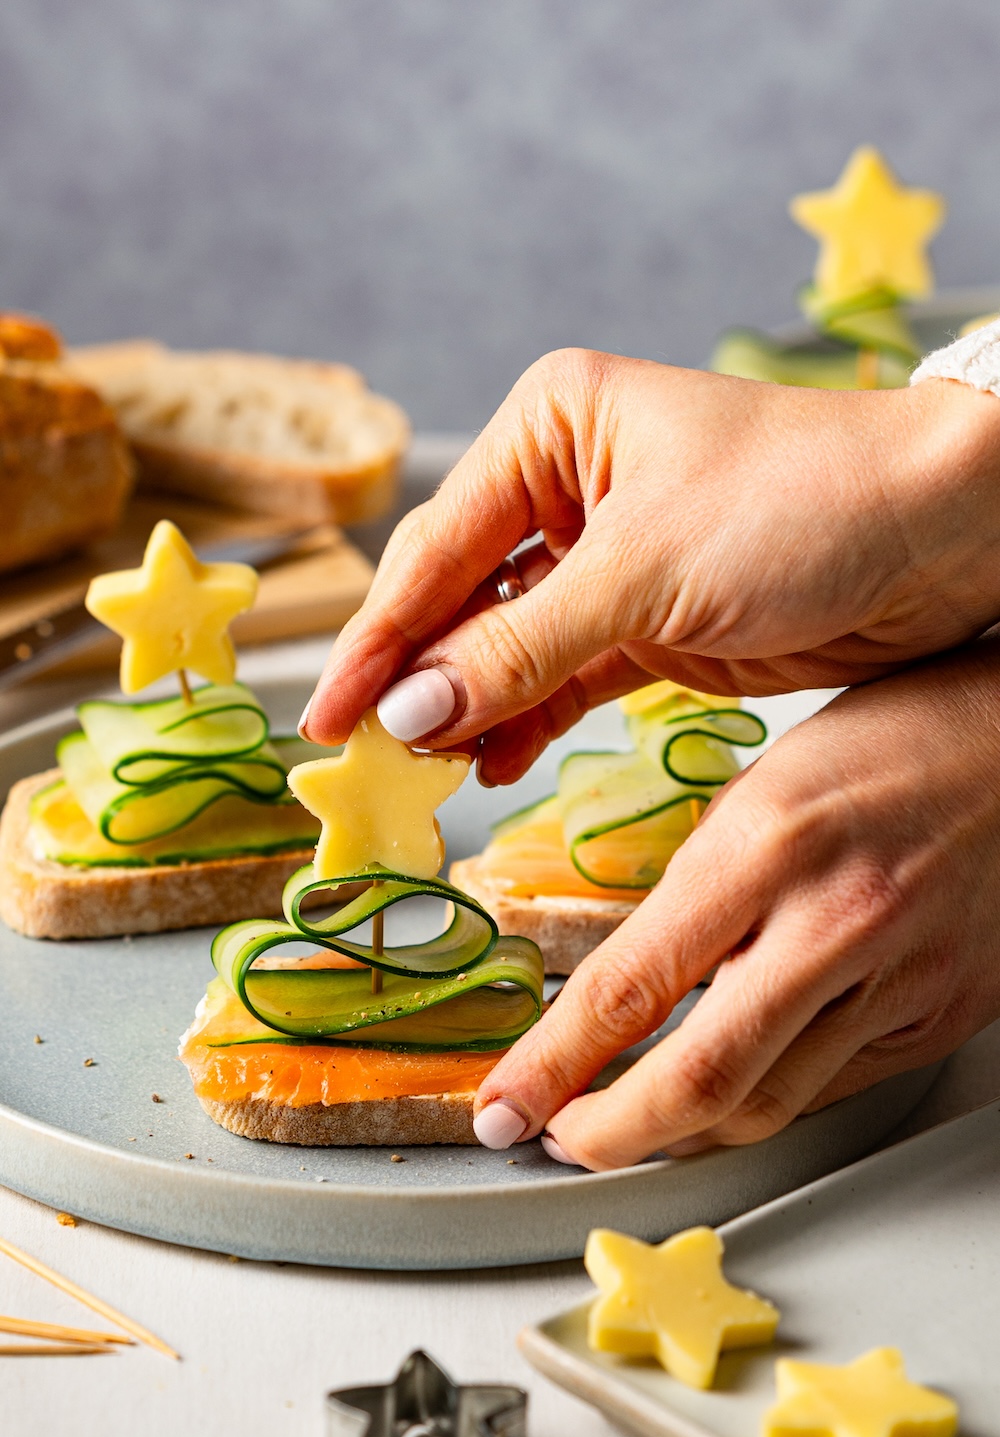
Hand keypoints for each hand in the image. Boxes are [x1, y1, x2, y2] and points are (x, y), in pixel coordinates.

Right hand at [301, 351, 999, 784]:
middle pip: (460, 597)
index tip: (329, 715)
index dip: (379, 639)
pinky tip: (486, 762)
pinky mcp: (649, 627)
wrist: (945, 538)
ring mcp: (608, 564)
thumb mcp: (644, 573)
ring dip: (467, 708)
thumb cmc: (803, 505)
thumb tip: (411, 708)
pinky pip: (560, 682)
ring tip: (427, 771)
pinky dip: (524, 723)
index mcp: (553, 429)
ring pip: (505, 648)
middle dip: (418, 677)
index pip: (438, 547)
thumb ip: (519, 648)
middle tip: (369, 757)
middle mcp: (569, 490)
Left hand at [472, 635, 999, 1166]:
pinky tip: (730, 1092)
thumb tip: (634, 968)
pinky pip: (833, 1088)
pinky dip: (766, 1101)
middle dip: (606, 1133)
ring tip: (630, 1120)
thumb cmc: (903, 732)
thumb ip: (702, 882)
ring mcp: (897, 980)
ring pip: (768, 1104)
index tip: (505, 1101)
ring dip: (682, 1130)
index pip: (630, 986)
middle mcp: (835, 924)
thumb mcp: (768, 778)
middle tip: (556, 1138)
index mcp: (769, 846)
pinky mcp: (939, 1014)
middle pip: (700, 1079)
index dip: (550, 1064)